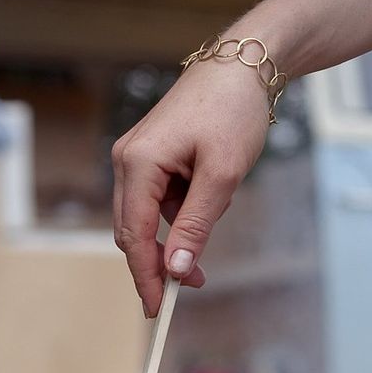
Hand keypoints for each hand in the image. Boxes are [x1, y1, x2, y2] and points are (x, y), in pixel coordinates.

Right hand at [110, 62, 272, 315]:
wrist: (243, 63)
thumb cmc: (234, 111)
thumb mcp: (222, 175)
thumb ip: (195, 225)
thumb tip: (174, 270)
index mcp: (138, 163)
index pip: (134, 236)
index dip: (144, 276)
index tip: (158, 309)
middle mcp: (127, 159)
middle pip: (134, 229)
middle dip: (162, 259)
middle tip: (195, 282)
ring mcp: (137, 155)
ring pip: (150, 214)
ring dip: (179, 229)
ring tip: (221, 204)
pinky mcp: (152, 152)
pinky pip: (161, 196)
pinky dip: (185, 206)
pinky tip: (214, 189)